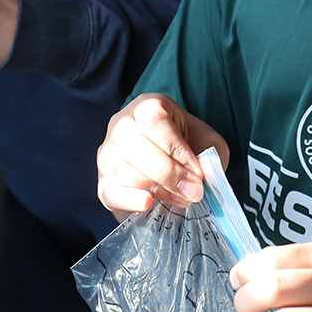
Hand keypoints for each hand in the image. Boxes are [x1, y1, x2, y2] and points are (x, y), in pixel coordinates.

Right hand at [96, 94, 228, 219]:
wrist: (175, 172)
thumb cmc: (190, 149)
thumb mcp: (207, 145)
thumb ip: (209, 156)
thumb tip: (202, 174)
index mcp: (148, 107)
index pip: (154, 122)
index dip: (177, 150)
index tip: (197, 174)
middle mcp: (121, 125)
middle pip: (134, 145)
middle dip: (167, 172)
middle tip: (192, 191)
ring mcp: (108, 154)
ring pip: (121, 169)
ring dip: (155, 188)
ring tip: (181, 199)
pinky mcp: (103, 183)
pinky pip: (110, 191)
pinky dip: (129, 200)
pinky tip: (148, 204)